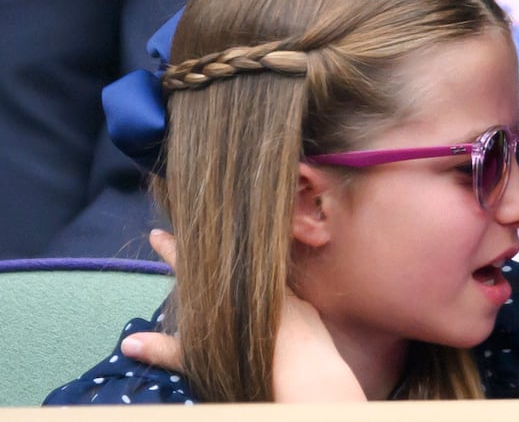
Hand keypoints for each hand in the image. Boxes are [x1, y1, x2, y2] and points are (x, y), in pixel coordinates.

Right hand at [118, 229, 363, 400]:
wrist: (305, 371)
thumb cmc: (249, 364)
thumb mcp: (200, 358)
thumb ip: (165, 350)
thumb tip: (128, 344)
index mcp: (226, 292)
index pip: (190, 264)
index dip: (171, 248)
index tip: (158, 233)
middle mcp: (254, 283)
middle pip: (227, 264)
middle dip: (208, 257)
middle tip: (193, 245)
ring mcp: (282, 290)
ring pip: (257, 278)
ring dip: (244, 277)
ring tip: (231, 278)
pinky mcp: (304, 302)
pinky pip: (282, 294)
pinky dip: (271, 294)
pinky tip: (267, 301)